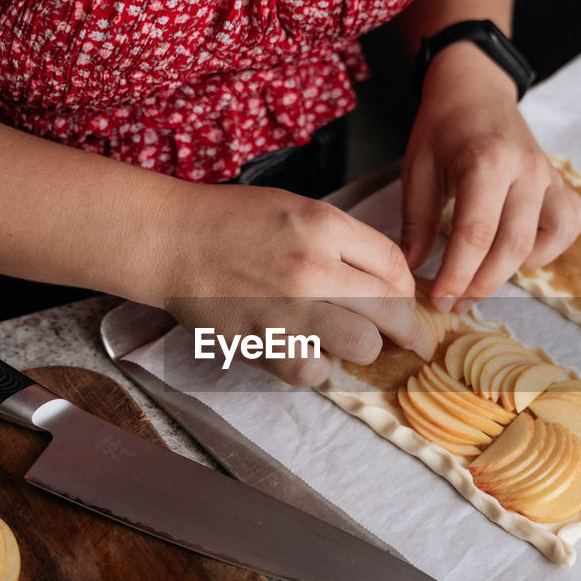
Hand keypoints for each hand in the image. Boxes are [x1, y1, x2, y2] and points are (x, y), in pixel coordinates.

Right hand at [154, 183, 425, 385]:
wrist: (171, 240)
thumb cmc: (231, 221)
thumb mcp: (297, 208)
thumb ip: (343, 240)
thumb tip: (388, 278)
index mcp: (325, 226)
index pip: (395, 265)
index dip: (408, 288)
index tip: (407, 301)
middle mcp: (313, 268)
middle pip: (390, 309)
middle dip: (407, 328)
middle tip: (410, 338)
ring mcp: (287, 309)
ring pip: (362, 346)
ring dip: (362, 348)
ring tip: (351, 343)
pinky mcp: (261, 342)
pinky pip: (313, 372)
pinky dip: (316, 367)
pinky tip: (308, 352)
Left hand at [400, 43, 580, 311]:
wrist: (475, 88)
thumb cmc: (442, 127)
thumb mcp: (418, 169)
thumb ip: (416, 222)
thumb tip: (412, 270)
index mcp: (487, 161)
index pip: (476, 235)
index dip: (457, 276)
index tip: (438, 300)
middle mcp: (527, 170)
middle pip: (512, 248)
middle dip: (480, 285)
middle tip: (453, 303)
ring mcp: (550, 176)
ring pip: (545, 243)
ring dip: (513, 271)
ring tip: (480, 275)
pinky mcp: (562, 183)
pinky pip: (567, 227)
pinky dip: (546, 248)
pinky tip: (516, 249)